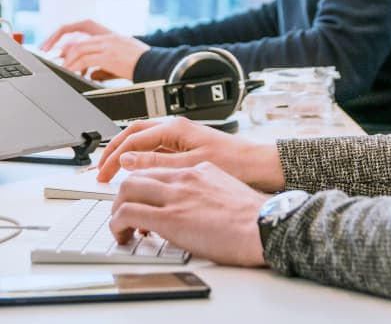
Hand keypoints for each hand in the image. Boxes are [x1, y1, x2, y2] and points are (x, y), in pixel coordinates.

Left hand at [43, 22, 148, 80]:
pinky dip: (75, 67)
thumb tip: (91, 74)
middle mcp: (108, 36)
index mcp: (111, 35)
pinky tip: (73, 73)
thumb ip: (104, 66)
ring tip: (63, 69)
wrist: (157, 65)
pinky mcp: (109, 56)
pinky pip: (85, 60)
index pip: (84, 24)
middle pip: (77, 35)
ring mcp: (109, 44)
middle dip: (60, 44)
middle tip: (50, 54)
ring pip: (79, 48)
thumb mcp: (122, 62)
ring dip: (67, 59)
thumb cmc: (143, 65)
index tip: (57, 41)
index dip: (69, 30)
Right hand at [97, 116, 285, 191]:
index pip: (133, 139)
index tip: (101, 174)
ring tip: (112, 171)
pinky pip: (155, 150)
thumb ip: (157, 163)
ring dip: (125, 154)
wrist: (259, 164)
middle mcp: (176, 128)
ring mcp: (181, 137)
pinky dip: (140, 159)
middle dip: (114, 150)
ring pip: (144, 141)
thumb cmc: (234, 161)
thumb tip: (127, 161)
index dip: (113, 157)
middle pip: (134, 134)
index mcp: (175, 127)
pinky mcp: (186, 147)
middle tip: (100, 170)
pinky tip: (136, 174)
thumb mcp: (190, 165)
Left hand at [110, 163, 266, 266]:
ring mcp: (176, 195)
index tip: (138, 197)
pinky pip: (128, 213)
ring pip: (127, 189)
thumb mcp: (226, 189)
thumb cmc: (252, 215)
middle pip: (138, 173)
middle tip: (121, 211)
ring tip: (120, 226)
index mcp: (199, 169)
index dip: (142, 183)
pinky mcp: (170, 217)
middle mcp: (185, 177)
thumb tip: (196, 204)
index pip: (158, 167)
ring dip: (117, 208)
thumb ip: (206, 189)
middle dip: (122, 193)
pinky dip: (117, 223)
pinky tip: (122, 234)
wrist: (262, 224)